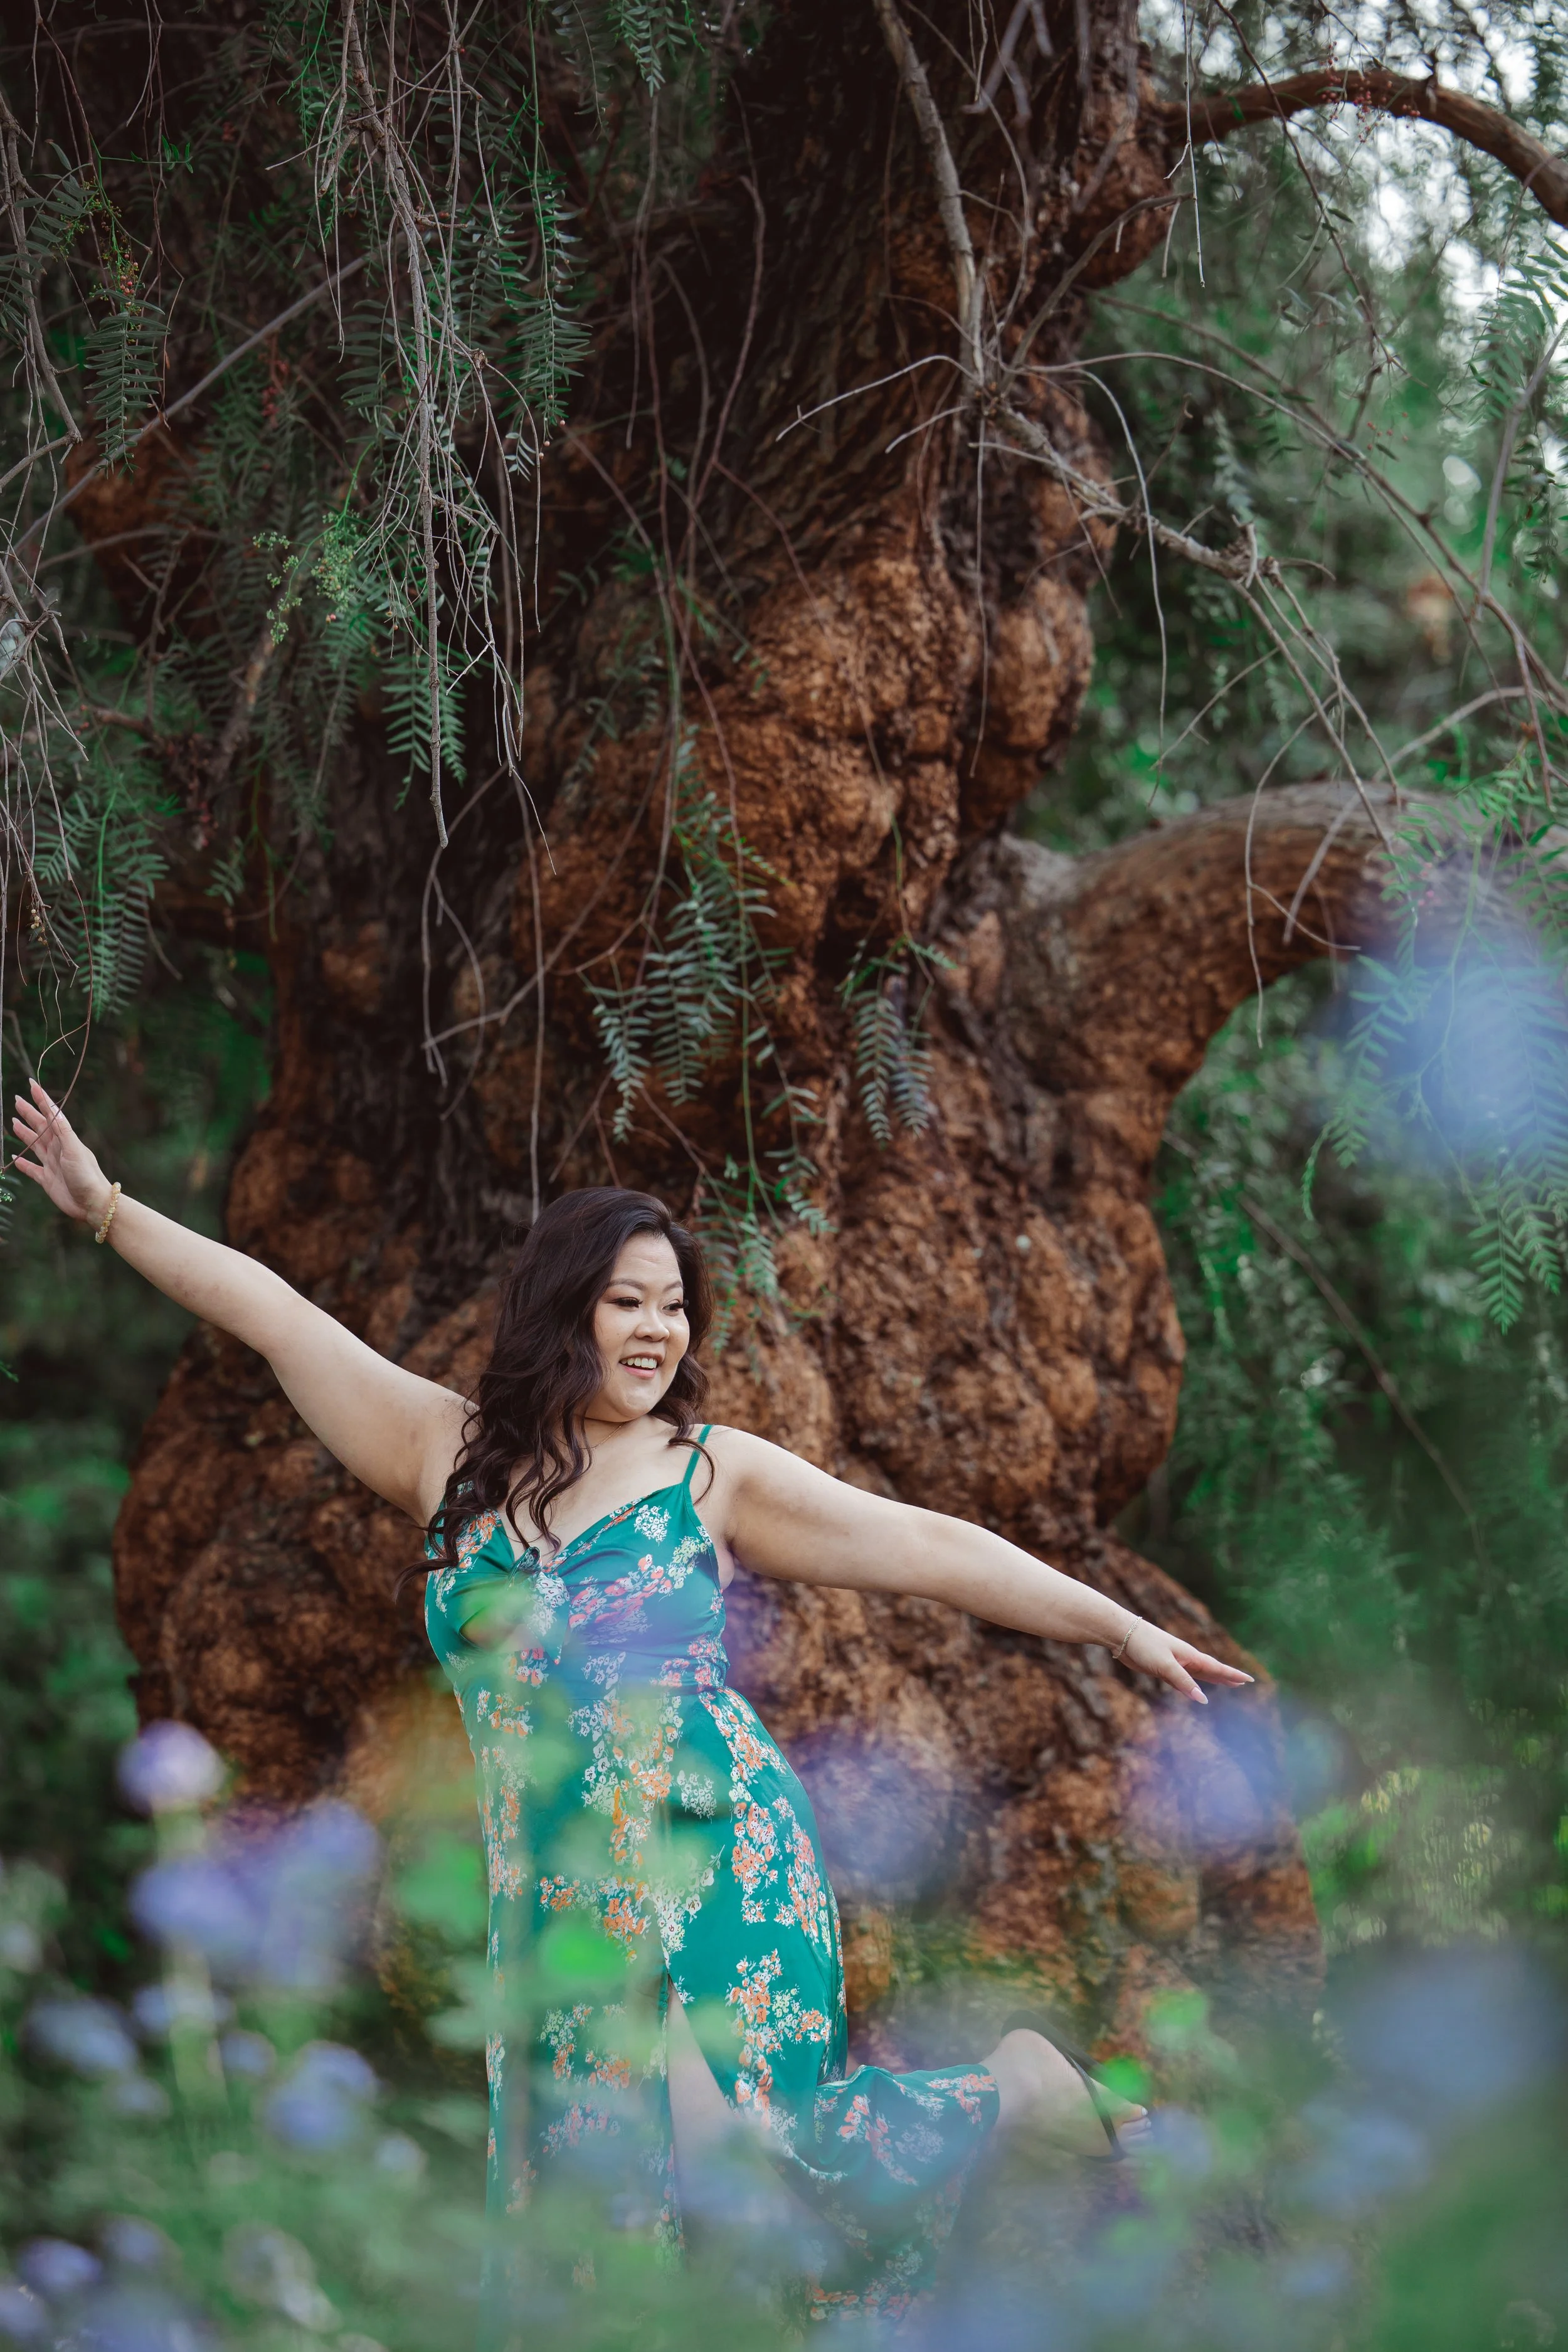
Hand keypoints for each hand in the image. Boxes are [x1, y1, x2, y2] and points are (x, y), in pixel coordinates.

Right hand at [10, 1082, 114, 1225]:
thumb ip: (62, 1130)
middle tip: (16, 1100)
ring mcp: (51, 1164)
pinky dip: (23, 1163)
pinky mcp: (47, 1180)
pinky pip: (31, 1168)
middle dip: (29, 1113)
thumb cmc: (86, 1175)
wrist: (92, 1203)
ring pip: (34, 1144)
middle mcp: (57, 1149)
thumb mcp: (74, 1149)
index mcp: (65, 1139)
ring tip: (13, 1122)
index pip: (50, 1114)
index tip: (32, 1084)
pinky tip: (16, 1157)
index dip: (41, 1099)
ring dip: (24, 1133)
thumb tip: (52, 1110)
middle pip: (40, 1127)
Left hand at [1118, 1616, 1252, 1705]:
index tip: (1250, 1680)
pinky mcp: (1162, 1667)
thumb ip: (1184, 1682)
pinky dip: (1193, 1683)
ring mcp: (1174, 1662)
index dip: (1233, 1675)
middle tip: (1243, 1683)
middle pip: (1211, 1670)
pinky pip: (1184, 1678)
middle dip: (1227, 1677)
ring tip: (1226, 1683)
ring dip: (1213, 1679)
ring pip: (1198, 1674)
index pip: (1217, 1668)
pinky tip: (1194, 1688)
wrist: (1122, 1634)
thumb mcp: (1165, 1666)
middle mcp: (1185, 1659)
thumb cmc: (1144, 1645)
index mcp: (1190, 1656)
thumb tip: (1202, 1699)